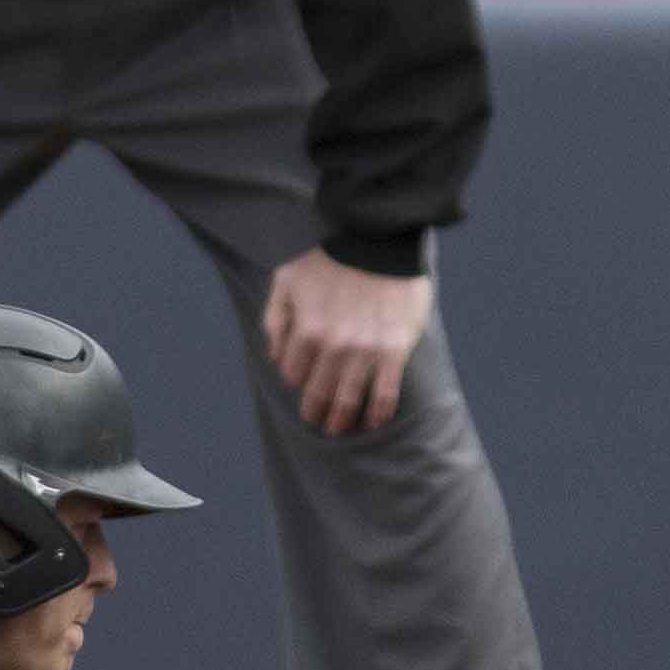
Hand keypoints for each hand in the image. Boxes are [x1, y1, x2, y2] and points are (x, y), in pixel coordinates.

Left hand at [263, 246, 431, 435]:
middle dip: (316, 413)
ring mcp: (366, 351)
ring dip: (343, 420)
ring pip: (350, 400)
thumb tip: (275, 357)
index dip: (295, 380)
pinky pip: (386, 392)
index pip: (292, 374)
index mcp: (306, 331)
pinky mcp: (395, 349)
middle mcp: (334, 347)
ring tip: (341, 428)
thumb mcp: (287, 281)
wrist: (378, 241)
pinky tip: (374, 421)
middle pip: (319, 394)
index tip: (303, 382)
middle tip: (318, 423)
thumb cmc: (330, 259)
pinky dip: (378, 411)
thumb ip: (274, 320)